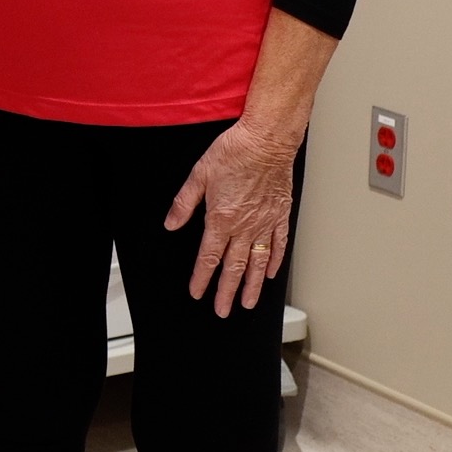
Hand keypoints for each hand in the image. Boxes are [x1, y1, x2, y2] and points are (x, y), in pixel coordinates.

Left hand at [171, 114, 305, 317]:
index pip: (208, 257)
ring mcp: (265, 223)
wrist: (266, 140)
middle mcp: (244, 227)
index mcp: (221, 219)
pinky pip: (278, 245)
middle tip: (223, 310)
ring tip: (248, 303)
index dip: (201, 278)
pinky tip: (269, 273)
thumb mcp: (198, 175)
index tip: (197, 292)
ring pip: (257, 263)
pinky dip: (274, 261)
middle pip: (234, 267)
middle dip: (226, 292)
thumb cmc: (234, 152)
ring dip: (251, 285)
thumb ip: (183, 204)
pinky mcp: (280, 216)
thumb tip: (171, 224)